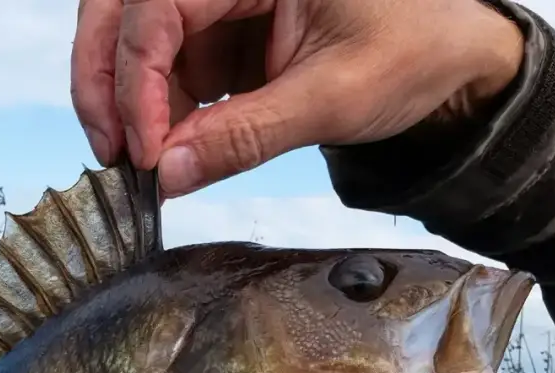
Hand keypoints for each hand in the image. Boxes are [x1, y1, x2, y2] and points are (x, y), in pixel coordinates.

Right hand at [70, 0, 524, 196]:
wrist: (449, 56)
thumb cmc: (414, 50)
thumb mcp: (334, 97)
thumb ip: (246, 135)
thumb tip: (169, 173)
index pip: (160, 6)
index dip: (139, 82)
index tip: (147, 153)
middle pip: (124, 7)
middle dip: (105, 79)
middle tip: (111, 151)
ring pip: (136, 36)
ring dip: (128, 100)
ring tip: (144, 161)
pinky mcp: (224, 28)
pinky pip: (169, 63)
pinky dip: (161, 108)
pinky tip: (171, 148)